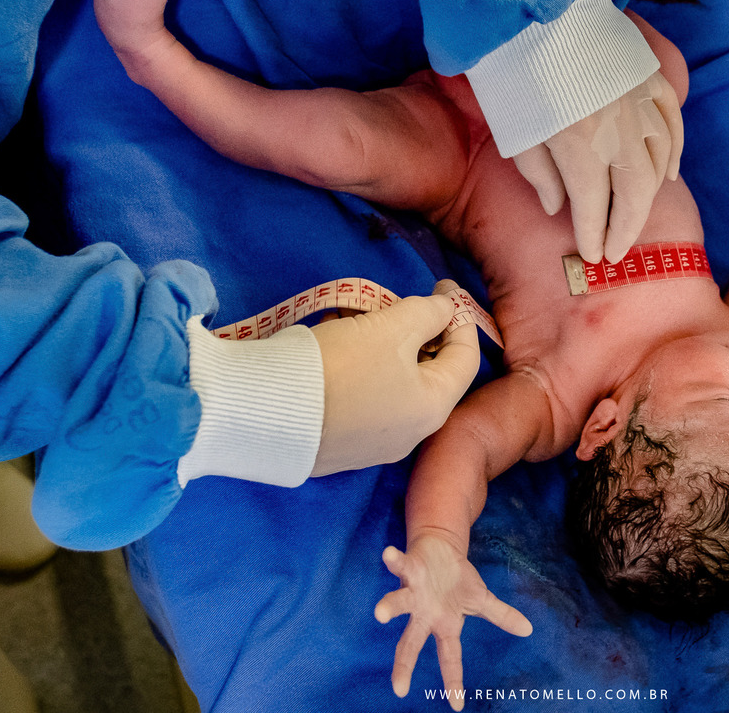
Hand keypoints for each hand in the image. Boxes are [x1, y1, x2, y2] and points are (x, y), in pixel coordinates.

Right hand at [309, 280, 479, 473]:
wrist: (263, 413)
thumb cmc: (339, 368)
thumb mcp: (390, 327)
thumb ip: (427, 313)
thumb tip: (446, 310)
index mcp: (433, 409)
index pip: (466, 357)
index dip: (459, 316)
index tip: (442, 285)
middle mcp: (410, 434)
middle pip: (427, 369)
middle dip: (413, 329)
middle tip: (390, 303)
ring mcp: (373, 444)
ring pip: (392, 381)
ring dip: (380, 344)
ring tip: (351, 319)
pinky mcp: (339, 444)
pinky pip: (363, 396)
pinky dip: (357, 366)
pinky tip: (332, 343)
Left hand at [374, 534, 532, 710]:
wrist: (439, 550)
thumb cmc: (456, 579)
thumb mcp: (481, 600)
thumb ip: (501, 616)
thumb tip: (528, 629)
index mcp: (445, 625)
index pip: (451, 657)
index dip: (453, 680)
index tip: (457, 705)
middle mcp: (425, 615)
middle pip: (412, 643)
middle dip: (404, 664)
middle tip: (399, 689)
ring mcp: (414, 593)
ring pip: (399, 604)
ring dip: (389, 607)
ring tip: (379, 613)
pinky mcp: (409, 570)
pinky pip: (400, 565)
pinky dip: (394, 561)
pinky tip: (388, 555)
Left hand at [512, 70, 682, 263]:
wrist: (532, 6)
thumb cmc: (513, 71)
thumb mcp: (515, 133)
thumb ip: (541, 176)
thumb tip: (561, 207)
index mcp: (579, 144)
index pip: (593, 206)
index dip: (594, 235)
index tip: (593, 255)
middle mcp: (618, 128)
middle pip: (635, 193)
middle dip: (626, 228)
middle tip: (616, 250)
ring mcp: (639, 101)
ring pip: (659, 162)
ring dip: (649, 197)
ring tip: (635, 219)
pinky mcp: (648, 78)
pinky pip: (672, 124)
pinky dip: (673, 153)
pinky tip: (667, 175)